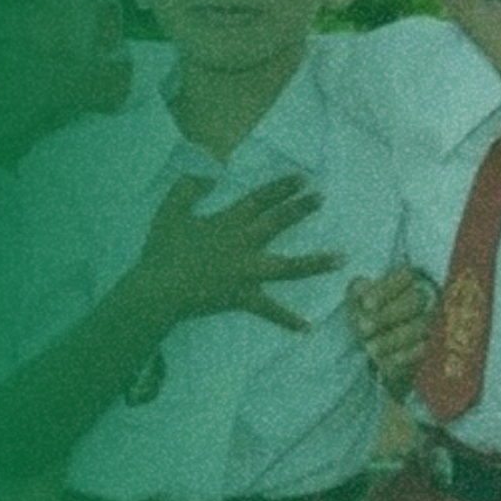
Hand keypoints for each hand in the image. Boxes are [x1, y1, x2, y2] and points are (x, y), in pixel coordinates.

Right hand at [124, 175, 334, 331]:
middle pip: (278, 223)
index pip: (260, 200)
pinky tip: (309, 327)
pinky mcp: (244, 297)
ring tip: (342, 258)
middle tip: (321, 197)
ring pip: (288, 266)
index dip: (281, 188)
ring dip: (316, 262)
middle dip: (301, 209)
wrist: (158, 289)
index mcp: (228, 223)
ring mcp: (248, 272)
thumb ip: (188, 189)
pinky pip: (270, 310)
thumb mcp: (171, 212)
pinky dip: (288, 320)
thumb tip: (209, 173)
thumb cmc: (163, 251)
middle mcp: (244, 244)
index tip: (302, 179)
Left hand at [348, 266, 433, 394]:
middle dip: (387, 315)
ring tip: (369, 348)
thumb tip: (363, 290)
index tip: (366, 305)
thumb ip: (358, 292)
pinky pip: (426, 350)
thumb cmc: (364, 317)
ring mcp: (433, 322)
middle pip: (416, 300)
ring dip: (393, 338)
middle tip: (362, 328)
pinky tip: (386, 362)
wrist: (373, 351)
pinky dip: (404, 356)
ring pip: (422, 326)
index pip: (405, 276)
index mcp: (407, 280)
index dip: (385, 290)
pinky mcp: (434, 348)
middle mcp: (426, 297)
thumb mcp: (355, 301)